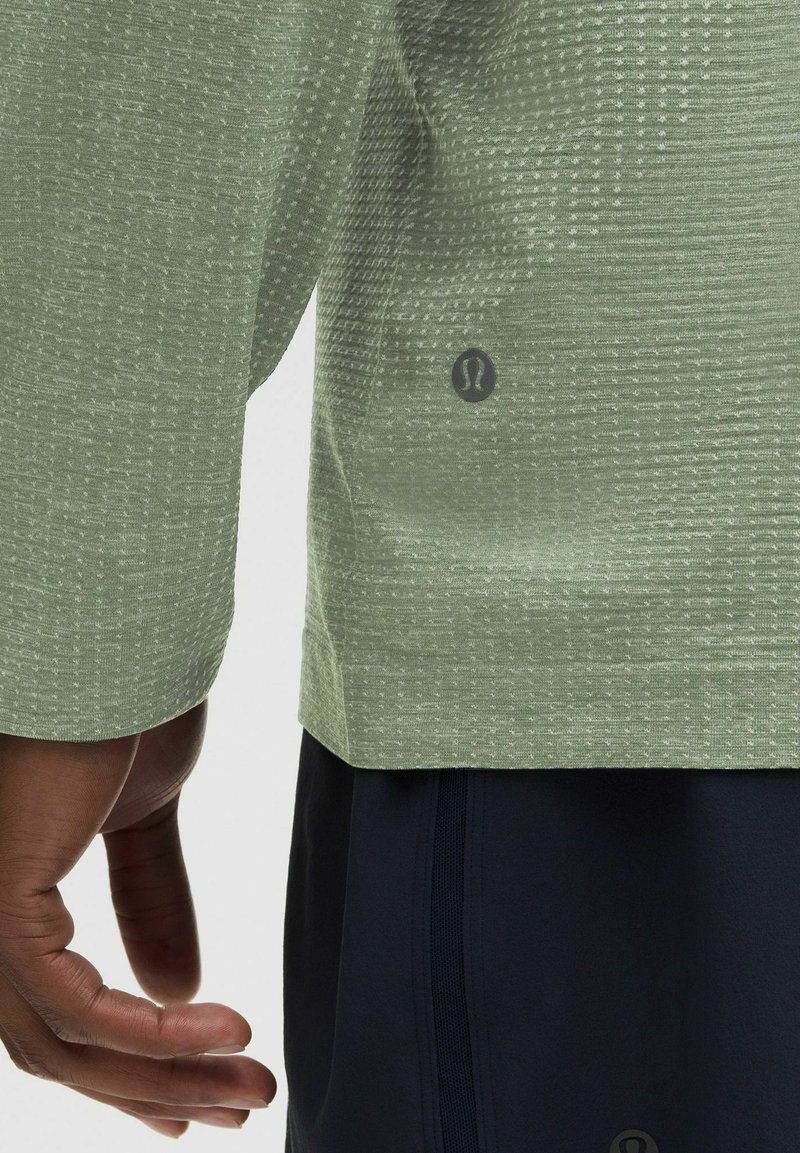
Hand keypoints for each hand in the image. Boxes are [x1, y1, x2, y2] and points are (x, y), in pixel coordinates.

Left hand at [0, 700, 275, 1137]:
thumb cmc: (123, 706)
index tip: (196, 1099)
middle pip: (59, 1045)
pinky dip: (147, 1033)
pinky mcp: (4, 895)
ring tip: (250, 1083)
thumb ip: (152, 898)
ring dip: (163, 1074)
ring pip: (62, 1040)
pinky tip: (219, 1028)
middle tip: (240, 1105)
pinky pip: (71, 1002)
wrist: (119, 641)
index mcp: (14, 893)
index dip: (128, 1069)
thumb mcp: (146, 819)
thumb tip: (175, 986)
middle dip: (156, 1089)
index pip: (59, 1013)